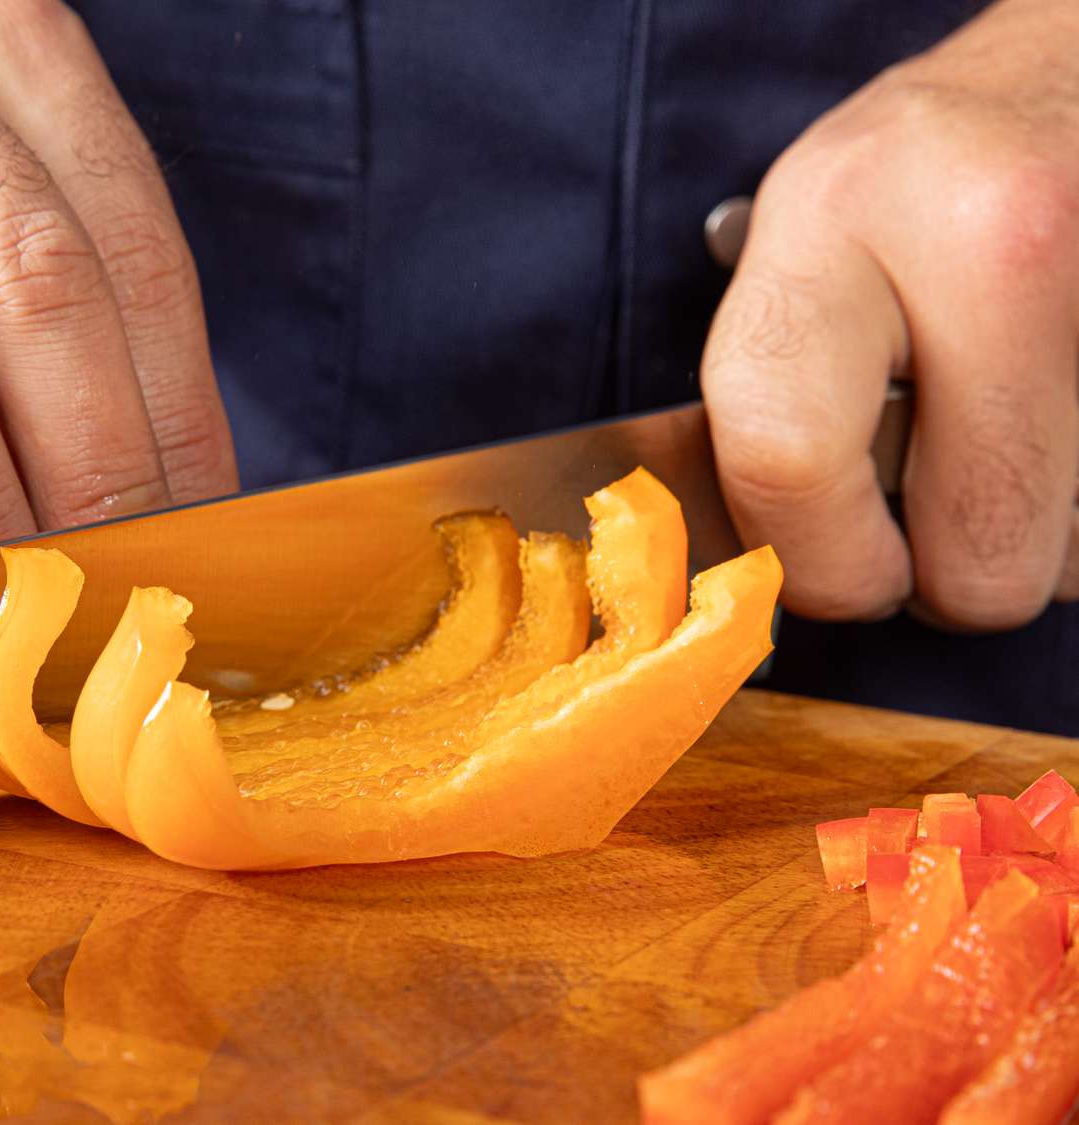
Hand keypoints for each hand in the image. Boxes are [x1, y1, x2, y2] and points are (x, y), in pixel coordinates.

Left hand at [702, 0, 1078, 630]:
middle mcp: (991, 239)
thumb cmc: (916, 179)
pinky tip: (1051, 411)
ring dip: (1038, 535)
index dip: (820, 563)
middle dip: (954, 572)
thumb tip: (764, 573)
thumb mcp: (802, 249)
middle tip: (938, 502)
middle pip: (985, 561)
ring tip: (1005, 426)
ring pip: (1075, 560)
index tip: (841, 570)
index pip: (789, 454)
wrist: (1073, 69)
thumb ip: (770, 399)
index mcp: (839, 219)